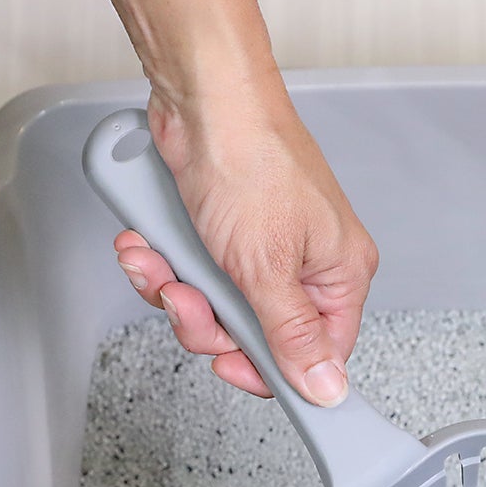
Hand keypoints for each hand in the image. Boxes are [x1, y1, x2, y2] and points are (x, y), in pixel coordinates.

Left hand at [111, 86, 377, 406]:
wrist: (201, 96)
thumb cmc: (249, 158)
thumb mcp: (269, 268)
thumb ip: (292, 337)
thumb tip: (325, 390)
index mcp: (338, 274)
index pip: (316, 355)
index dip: (269, 370)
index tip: (231, 366)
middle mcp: (305, 265)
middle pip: (256, 339)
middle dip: (206, 323)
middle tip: (188, 300)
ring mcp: (261, 250)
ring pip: (215, 311)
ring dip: (175, 293)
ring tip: (159, 264)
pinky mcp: (222, 235)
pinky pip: (191, 278)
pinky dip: (163, 266)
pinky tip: (147, 246)